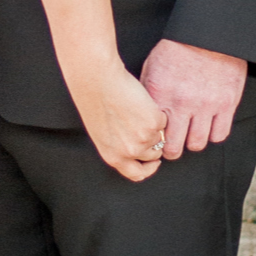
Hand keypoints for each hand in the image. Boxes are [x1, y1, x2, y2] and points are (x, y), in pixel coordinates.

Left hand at [70, 59, 168, 183]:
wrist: (97, 82)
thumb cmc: (93, 102)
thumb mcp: (101, 133)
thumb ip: (118, 146)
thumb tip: (134, 150)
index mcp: (113, 156)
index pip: (136, 174)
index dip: (148, 169)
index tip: (154, 163)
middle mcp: (129, 152)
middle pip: (153, 155)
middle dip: (153, 144)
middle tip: (145, 127)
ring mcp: (144, 138)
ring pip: (159, 137)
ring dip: (154, 128)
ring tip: (137, 112)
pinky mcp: (154, 123)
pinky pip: (162, 121)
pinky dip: (156, 113)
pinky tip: (140, 103)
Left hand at [140, 37, 247, 160]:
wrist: (208, 34)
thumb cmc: (177, 49)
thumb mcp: (152, 67)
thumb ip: (148, 93)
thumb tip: (141, 114)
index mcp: (160, 94)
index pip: (152, 132)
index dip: (152, 141)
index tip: (154, 141)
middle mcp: (182, 104)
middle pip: (174, 146)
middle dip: (170, 150)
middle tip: (170, 148)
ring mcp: (206, 105)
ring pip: (197, 143)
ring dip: (193, 143)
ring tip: (190, 137)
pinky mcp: (226, 104)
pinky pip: (220, 134)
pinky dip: (213, 135)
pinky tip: (208, 128)